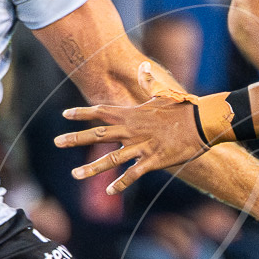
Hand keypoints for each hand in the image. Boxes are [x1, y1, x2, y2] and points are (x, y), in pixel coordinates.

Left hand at [57, 92, 206, 193]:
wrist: (201, 123)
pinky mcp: (153, 161)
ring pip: (111, 159)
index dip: (81, 113)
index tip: (64, 114)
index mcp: (131, 114)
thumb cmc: (183, 108)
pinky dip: (120, 183)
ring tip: (74, 174)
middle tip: (56, 142)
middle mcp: (132, 130)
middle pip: (97, 134)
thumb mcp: (164, 94)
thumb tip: (144, 67)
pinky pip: (133, 174)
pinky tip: (109, 191)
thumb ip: (149, 82)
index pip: (101, 111)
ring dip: (91, 168)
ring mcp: (141, 147)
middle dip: (75, 138)